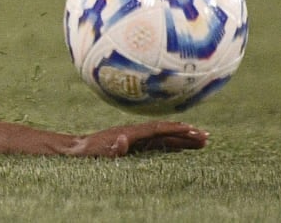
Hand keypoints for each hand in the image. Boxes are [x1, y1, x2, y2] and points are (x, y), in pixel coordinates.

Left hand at [64, 121, 207, 155]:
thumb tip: (123, 139)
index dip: (174, 129)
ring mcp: (135, 137)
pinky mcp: (133, 144)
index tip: (192, 129)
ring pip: (163, 136)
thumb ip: (109, 148)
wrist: (74, 148)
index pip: (156, 129)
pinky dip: (172, 144)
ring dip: (182, 138)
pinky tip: (183, 147)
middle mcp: (134, 132)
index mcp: (129, 132)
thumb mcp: (96, 151)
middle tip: (207, 136)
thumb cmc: (85, 152)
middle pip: (164, 131)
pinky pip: (157, 143)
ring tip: (202, 140)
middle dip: (185, 133)